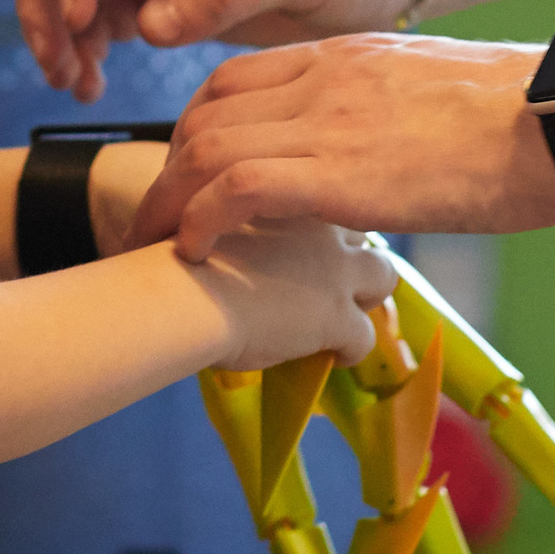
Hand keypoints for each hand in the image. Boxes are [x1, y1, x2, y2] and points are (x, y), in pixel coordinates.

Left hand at [133, 32, 554, 251]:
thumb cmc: (527, 117)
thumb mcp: (434, 94)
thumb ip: (385, 113)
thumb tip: (382, 159)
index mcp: (345, 56)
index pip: (235, 80)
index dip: (198, 129)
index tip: (190, 175)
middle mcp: (323, 77)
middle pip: (205, 113)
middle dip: (168, 170)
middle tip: (154, 223)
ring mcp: (329, 120)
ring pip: (207, 147)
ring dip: (169, 203)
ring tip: (158, 248)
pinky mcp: (342, 171)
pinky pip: (239, 187)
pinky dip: (201, 221)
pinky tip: (196, 254)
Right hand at [198, 216, 397, 370]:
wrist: (178, 289)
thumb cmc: (171, 254)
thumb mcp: (198, 221)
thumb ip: (222, 226)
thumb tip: (213, 243)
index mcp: (288, 197)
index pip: (324, 199)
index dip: (316, 222)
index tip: (297, 244)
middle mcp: (320, 228)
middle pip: (362, 231)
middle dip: (351, 251)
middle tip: (323, 276)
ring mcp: (335, 273)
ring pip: (383, 276)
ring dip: (366, 295)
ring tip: (338, 314)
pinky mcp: (336, 317)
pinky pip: (363, 337)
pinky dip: (351, 348)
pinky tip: (333, 356)